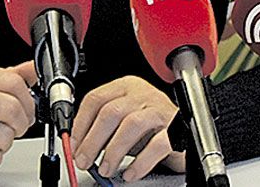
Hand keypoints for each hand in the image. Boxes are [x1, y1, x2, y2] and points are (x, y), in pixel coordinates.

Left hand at [71, 75, 185, 181]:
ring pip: (132, 125)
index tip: (74, 145)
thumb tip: (79, 147)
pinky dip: (140, 162)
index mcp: (127, 88)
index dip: (80, 124)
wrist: (185, 131)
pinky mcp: (177, 130)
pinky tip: (131, 172)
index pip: (96, 99)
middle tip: (85, 161)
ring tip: (107, 168)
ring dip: (114, 151)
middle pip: (111, 112)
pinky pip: (157, 145)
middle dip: (93, 140)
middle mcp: (144, 95)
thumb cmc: (150, 127)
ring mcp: (161, 110)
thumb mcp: (122, 121)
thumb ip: (102, 128)